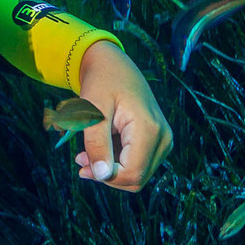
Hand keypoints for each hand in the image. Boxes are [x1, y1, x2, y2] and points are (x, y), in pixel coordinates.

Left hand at [72, 39, 172, 193]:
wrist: (114, 65)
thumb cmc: (101, 82)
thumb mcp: (92, 111)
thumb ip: (97, 144)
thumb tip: (102, 175)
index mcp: (149, 129)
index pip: (132, 173)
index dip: (105, 176)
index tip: (81, 164)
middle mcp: (163, 138)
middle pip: (136, 178)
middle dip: (106, 174)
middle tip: (81, 159)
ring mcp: (163, 140)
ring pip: (136, 174)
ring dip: (110, 169)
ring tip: (88, 151)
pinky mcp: (158, 142)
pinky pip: (138, 164)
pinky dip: (117, 162)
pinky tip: (102, 146)